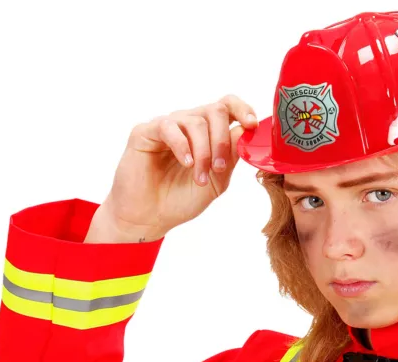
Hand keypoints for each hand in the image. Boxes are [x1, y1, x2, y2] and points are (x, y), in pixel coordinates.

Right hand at [85, 94, 258, 242]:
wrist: (149, 218)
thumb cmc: (181, 200)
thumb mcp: (216, 182)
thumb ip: (230, 158)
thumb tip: (245, 132)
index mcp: (207, 134)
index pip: (228, 107)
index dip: (243, 110)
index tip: (253, 125)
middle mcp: (187, 125)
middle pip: (215, 110)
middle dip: (222, 140)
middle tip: (219, 168)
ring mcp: (167, 126)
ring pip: (195, 122)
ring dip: (203, 152)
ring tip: (199, 178)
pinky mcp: (145, 132)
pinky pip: (169, 127)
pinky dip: (182, 146)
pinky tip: (186, 163)